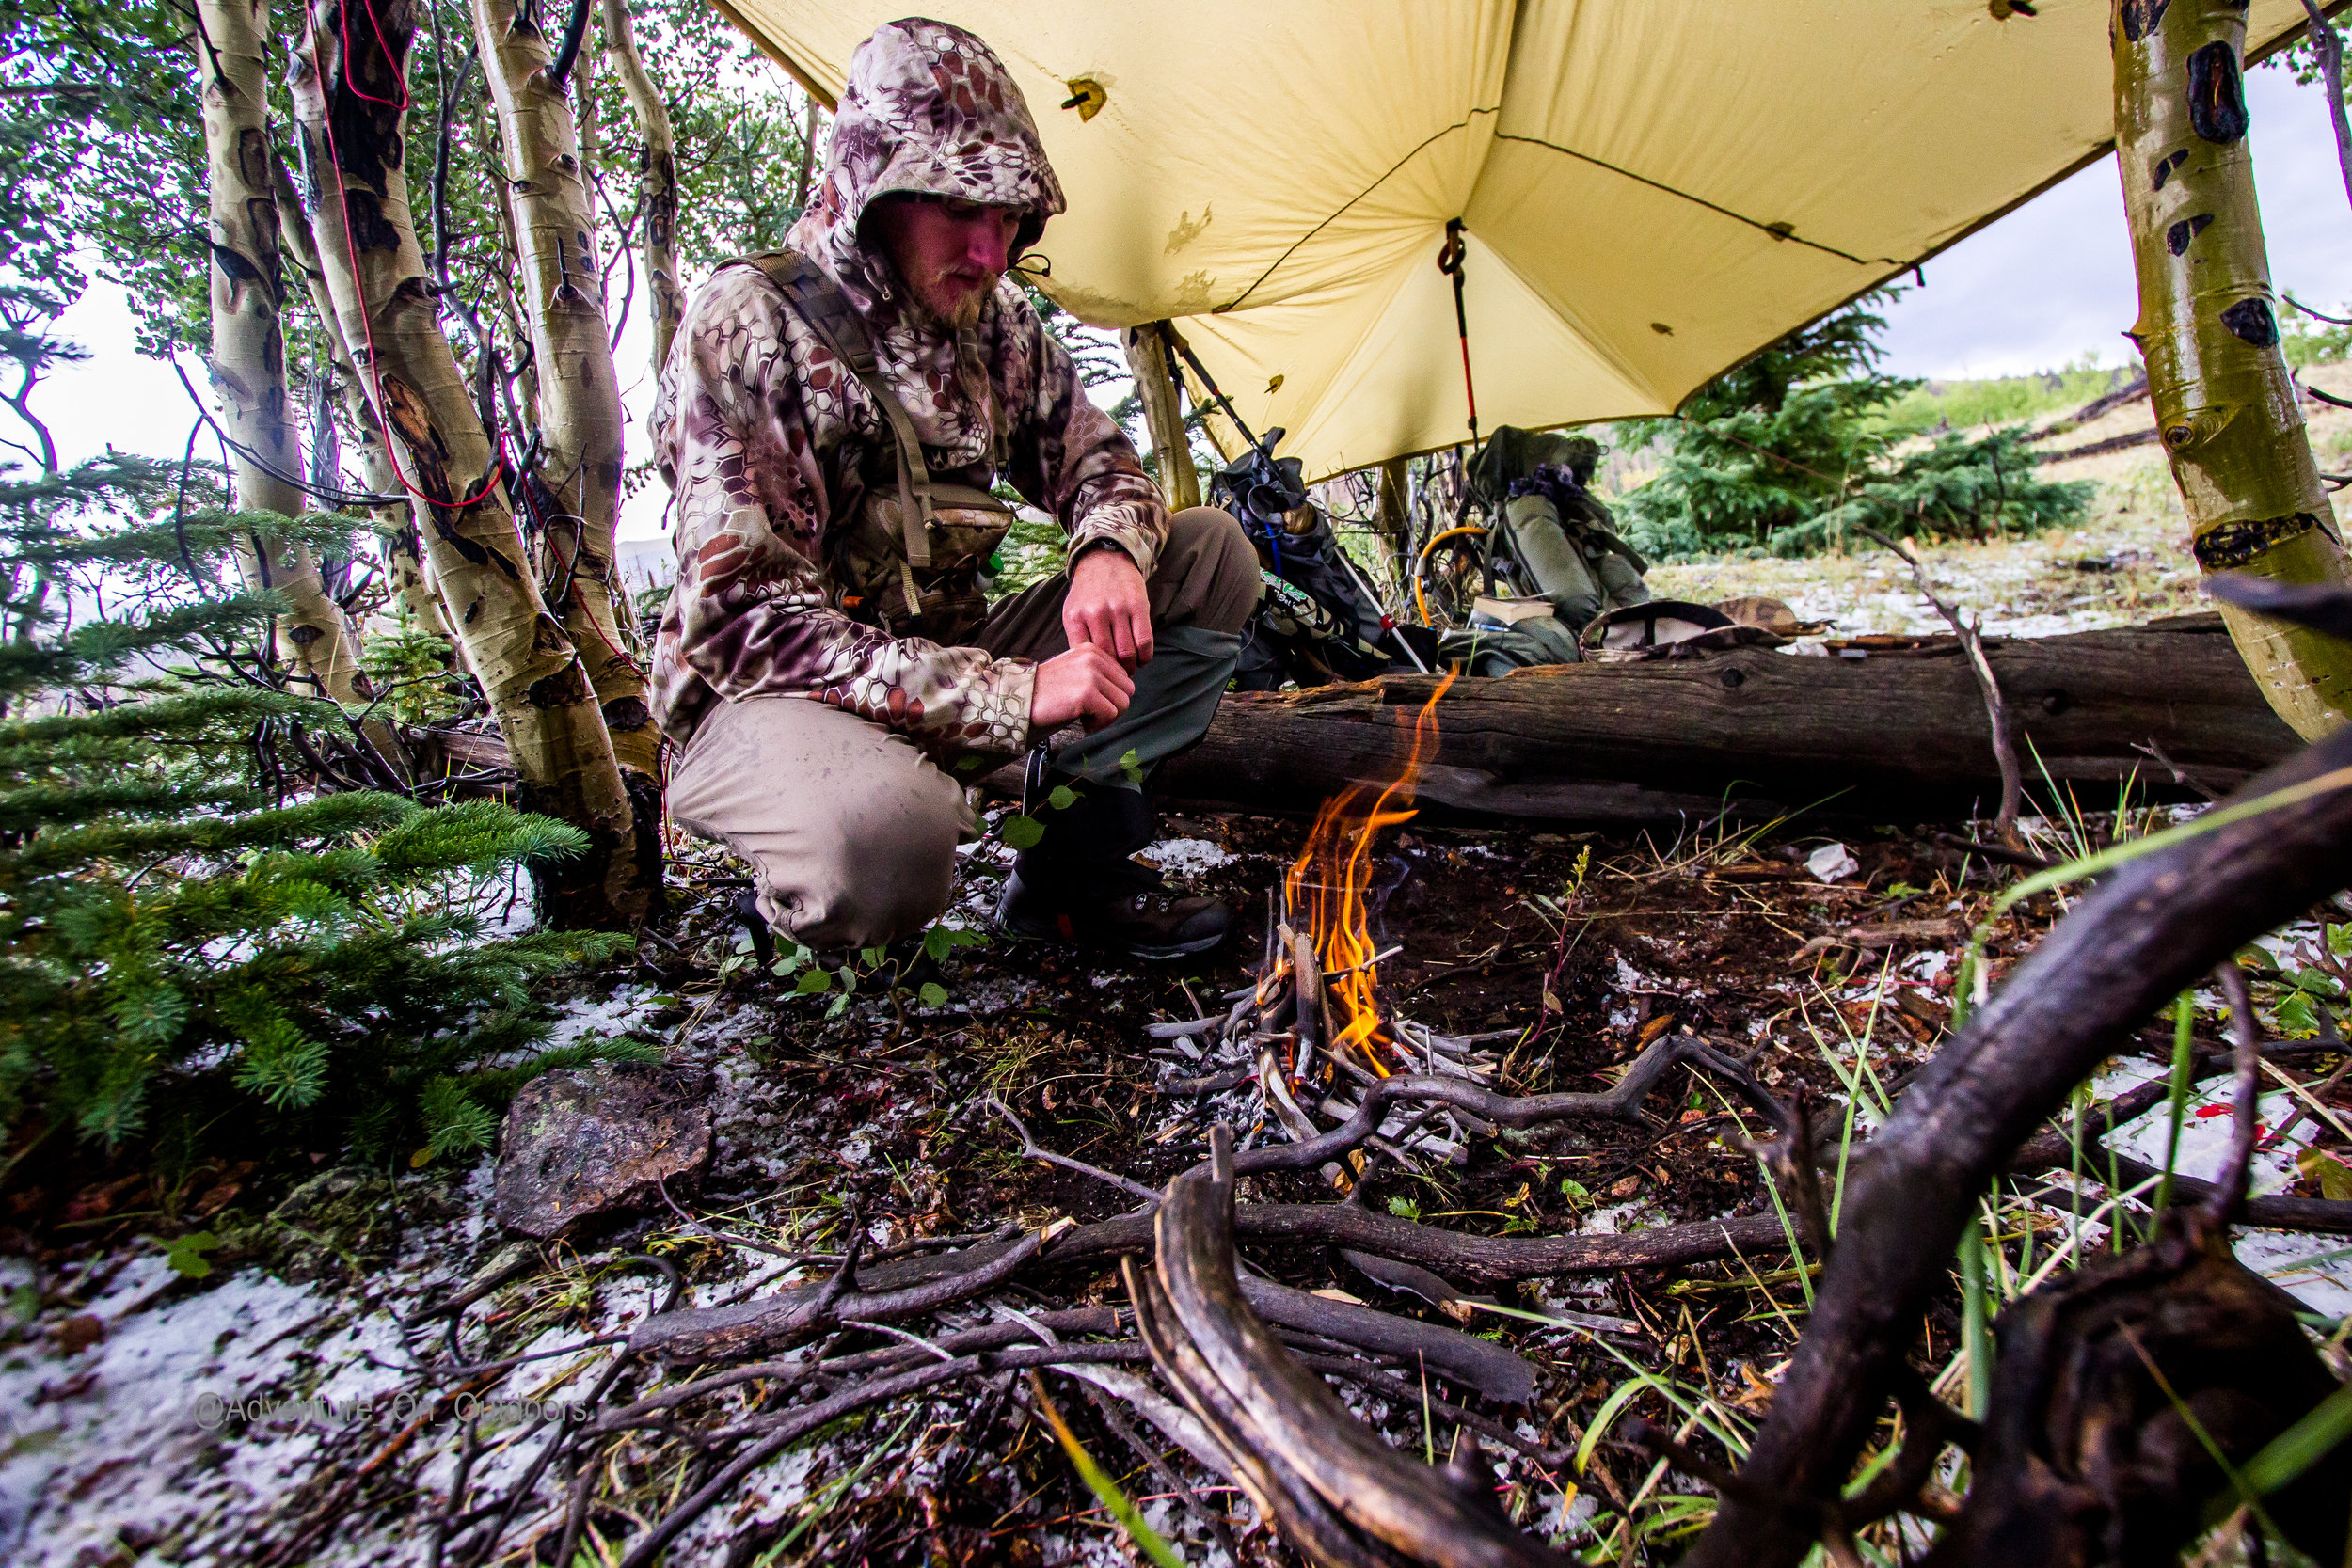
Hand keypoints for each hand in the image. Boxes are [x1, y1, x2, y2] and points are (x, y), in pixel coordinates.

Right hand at [1030, 644, 1134, 731]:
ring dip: (1107, 717)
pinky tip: (1082, 722)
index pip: (1123, 676)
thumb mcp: (1075, 670)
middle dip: (1113, 706)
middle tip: (1092, 714)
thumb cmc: (1046, 689)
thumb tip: (1123, 693)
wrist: (1020, 697)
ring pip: (1123, 703)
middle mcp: (1094, 659)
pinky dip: (1098, 724)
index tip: (1093, 703)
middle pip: (1127, 690)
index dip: (1111, 695)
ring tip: (1087, 718)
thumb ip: (1099, 674)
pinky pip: (1110, 714)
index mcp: (1092, 650)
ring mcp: (1091, 676)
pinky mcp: (1087, 694)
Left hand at [1062, 546, 1153, 668]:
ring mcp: (1118, 609)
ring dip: (1131, 668)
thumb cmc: (1087, 594)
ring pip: (1127, 653)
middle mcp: (1095, 613)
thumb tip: (1087, 672)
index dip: (1095, 672)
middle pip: (1108, 657)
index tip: (1101, 677)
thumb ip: (1077, 639)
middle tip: (1117, 678)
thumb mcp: (1072, 612)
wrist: (1105, 560)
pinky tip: (1141, 659)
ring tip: (1130, 670)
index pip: (1085, 656)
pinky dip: (1145, 657)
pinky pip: (1145, 641)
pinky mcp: (1138, 606)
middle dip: (1114, 673)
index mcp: (1075, 618)